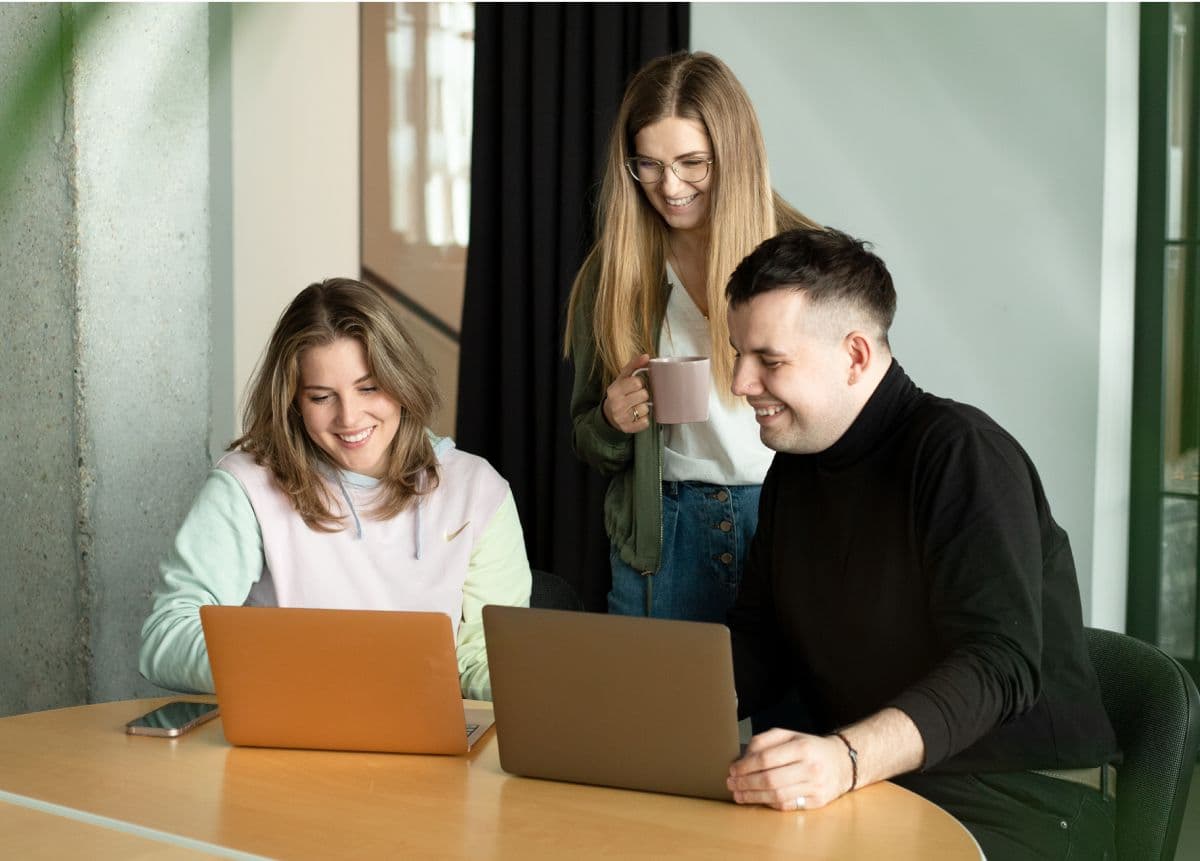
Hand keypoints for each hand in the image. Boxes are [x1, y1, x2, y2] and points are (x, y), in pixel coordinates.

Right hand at [602, 354, 651, 433]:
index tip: (634, 386)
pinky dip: (644, 419)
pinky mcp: (628, 428)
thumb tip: (646, 356)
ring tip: (636, 406)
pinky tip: (637, 416)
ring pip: (646, 408)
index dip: (639, 383)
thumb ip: (634, 365)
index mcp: (614, 390)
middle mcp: (616, 404)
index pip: (637, 382)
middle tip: (636, 397)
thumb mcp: (622, 378)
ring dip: (644, 407)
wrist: (609, 415)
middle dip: (642, 395)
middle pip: (644, 395)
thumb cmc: (619, 394)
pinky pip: (646, 422)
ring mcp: (622, 418)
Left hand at [727, 728, 852, 810]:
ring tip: (739, 795)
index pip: (766, 758)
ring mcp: (815, 786)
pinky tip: (758, 799)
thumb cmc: (809, 748)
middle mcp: (810, 767)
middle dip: (746, 783)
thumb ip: (765, 741)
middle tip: (731, 784)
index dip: (745, 766)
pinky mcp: (817, 802)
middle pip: (770, 779)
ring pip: (777, 795)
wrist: (842, 762)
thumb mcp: (789, 735)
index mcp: (802, 747)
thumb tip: (742, 757)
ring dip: (753, 797)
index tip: (732, 770)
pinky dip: (769, 803)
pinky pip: (787, 805)